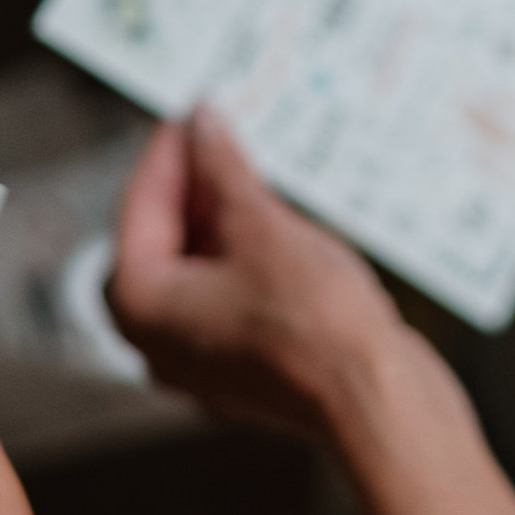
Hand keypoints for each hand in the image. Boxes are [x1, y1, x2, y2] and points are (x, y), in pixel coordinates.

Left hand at [106, 109, 410, 438]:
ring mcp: (199, 365)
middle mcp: (155, 342)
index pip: (139, 208)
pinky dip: (243, 263)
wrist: (375, 401)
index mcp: (139, 304)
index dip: (170, 153)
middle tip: (222, 141)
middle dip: (193, 190)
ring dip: (220, 225)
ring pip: (197, 276)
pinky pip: (229, 304)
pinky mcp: (243, 374)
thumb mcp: (260, 222)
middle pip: (161, 243)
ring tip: (256, 179)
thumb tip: (203, 123)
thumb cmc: (312, 318)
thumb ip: (221, 168)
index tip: (192, 113)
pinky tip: (279, 232)